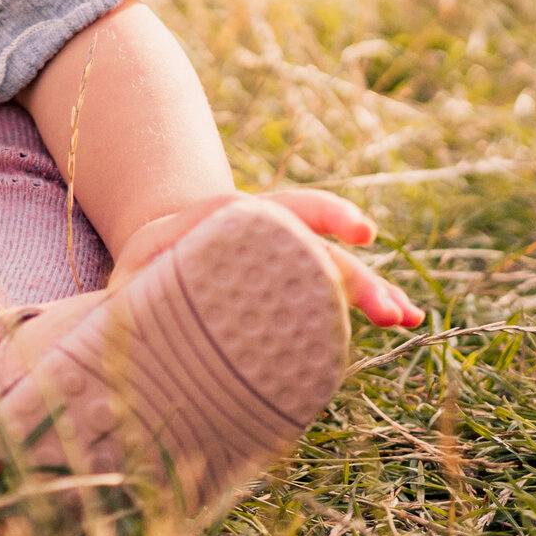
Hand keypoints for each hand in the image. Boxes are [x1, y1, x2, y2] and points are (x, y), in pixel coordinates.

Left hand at [107, 190, 423, 329]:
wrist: (153, 257)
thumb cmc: (138, 278)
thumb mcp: (128, 283)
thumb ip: (136, 296)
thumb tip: (128, 322)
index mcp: (212, 222)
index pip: (268, 212)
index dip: (313, 218)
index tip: (360, 234)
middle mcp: (255, 231)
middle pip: (310, 243)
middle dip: (352, 273)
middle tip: (389, 310)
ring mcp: (277, 252)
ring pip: (329, 261)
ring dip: (370, 285)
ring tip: (408, 316)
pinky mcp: (290, 278)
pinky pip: (332, 283)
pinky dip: (366, 298)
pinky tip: (404, 319)